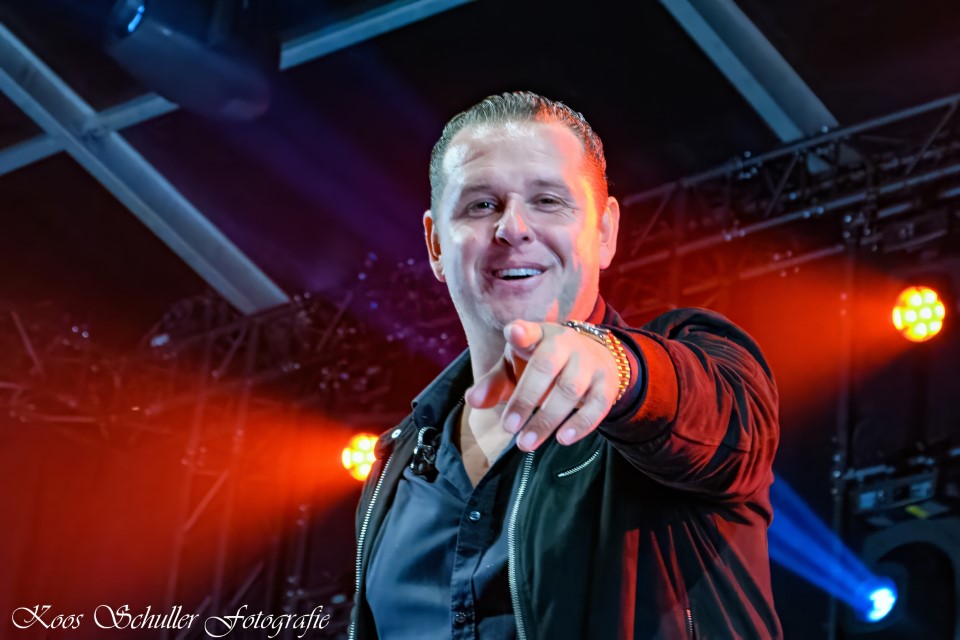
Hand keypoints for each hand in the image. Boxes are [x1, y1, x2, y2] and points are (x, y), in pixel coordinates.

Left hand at [466, 320, 620, 451]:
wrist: (596, 358)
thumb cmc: (545, 363)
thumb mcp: (517, 366)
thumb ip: (494, 383)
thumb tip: (472, 400)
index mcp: (539, 336)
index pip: (529, 330)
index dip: (521, 332)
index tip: (514, 333)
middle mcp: (566, 344)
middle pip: (546, 367)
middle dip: (525, 398)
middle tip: (508, 428)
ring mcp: (589, 363)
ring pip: (569, 390)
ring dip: (546, 419)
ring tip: (525, 443)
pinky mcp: (606, 384)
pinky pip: (596, 406)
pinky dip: (580, 424)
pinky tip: (562, 439)